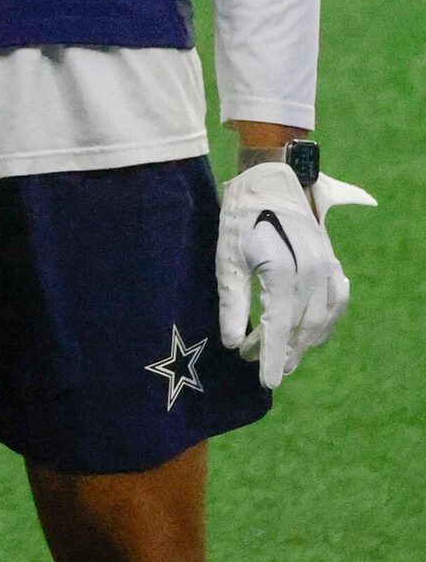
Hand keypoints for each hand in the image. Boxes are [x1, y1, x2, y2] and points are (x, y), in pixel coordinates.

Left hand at [215, 161, 371, 388]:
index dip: (270, 358)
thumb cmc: (240, 216)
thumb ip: (231, 301)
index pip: (278, 329)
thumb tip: (230, 342)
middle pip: (301, 328)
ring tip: (285, 359)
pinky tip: (311, 332)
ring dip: (304, 342)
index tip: (265, 384)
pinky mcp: (332, 262)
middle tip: (262, 369)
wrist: (272, 178)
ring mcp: (328, 269)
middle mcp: (314, 276)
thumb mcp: (226, 257)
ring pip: (322, 320)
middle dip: (282, 352)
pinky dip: (324, 322)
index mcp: (285, 275)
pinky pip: (336, 303)